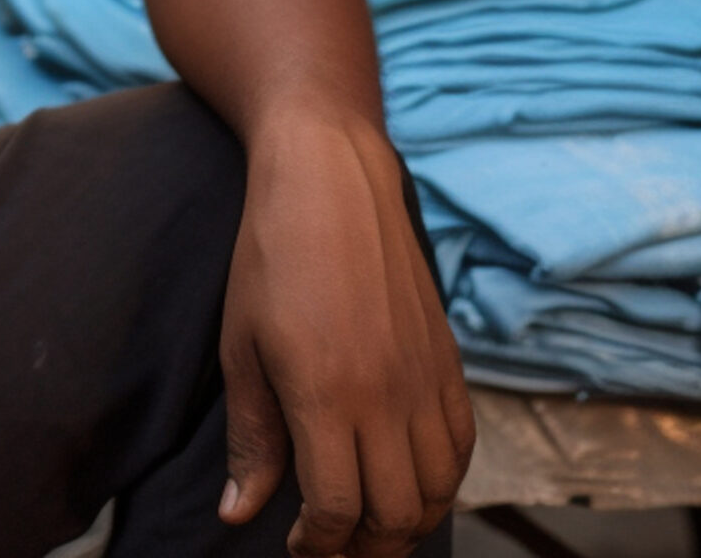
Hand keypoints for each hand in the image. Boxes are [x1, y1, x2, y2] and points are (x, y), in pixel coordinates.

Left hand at [217, 106, 471, 557]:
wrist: (331, 178)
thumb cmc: (270, 257)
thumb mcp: (242, 348)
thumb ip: (252, 438)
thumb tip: (239, 514)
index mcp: (325, 395)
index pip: (337, 510)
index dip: (317, 545)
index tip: (296, 544)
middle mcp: (386, 396)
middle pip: (396, 515)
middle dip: (364, 548)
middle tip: (333, 545)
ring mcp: (424, 378)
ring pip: (438, 490)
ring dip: (407, 523)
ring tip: (370, 524)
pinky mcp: (448, 360)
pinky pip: (461, 446)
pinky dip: (442, 481)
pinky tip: (409, 480)